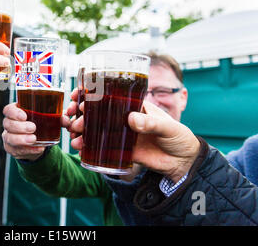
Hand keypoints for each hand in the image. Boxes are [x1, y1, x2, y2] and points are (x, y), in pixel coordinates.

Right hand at [1, 103, 71, 160]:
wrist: (37, 142)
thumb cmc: (40, 124)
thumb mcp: (49, 119)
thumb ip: (58, 118)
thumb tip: (66, 120)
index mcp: (16, 112)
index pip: (8, 110)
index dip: (14, 112)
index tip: (24, 116)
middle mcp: (9, 124)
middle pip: (8, 123)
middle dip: (20, 126)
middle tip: (33, 128)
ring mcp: (9, 137)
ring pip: (9, 138)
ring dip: (21, 139)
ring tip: (34, 139)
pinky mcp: (11, 149)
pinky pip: (16, 150)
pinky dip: (27, 150)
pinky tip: (37, 149)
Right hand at [70, 100, 199, 182]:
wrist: (183, 162)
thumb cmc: (179, 136)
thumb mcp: (168, 127)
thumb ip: (151, 123)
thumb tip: (131, 119)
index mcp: (134, 105)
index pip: (109, 95)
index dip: (91, 94)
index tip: (78, 97)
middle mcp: (124, 117)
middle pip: (98, 112)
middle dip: (82, 115)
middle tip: (74, 121)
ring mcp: (121, 133)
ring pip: (96, 129)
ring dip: (82, 131)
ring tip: (74, 137)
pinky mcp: (122, 149)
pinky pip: (102, 147)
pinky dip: (89, 147)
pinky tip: (80, 148)